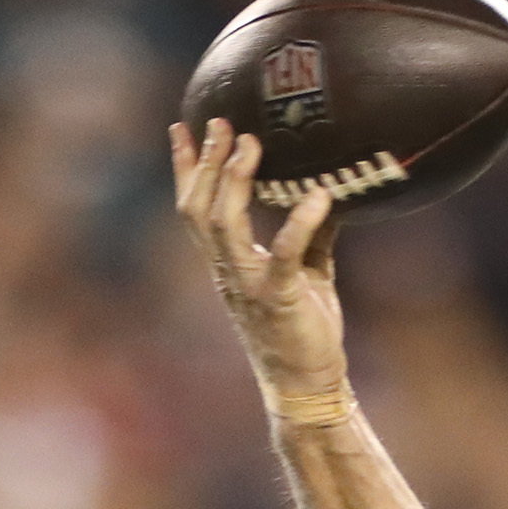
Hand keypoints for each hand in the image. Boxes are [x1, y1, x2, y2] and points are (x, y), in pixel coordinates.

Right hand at [169, 119, 345, 402]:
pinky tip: (319, 198)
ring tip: (251, 145)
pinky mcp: (279, 299)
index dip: (186, 168)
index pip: (195, 208)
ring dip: (234, 181)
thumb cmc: (305, 331)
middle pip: (199, 208)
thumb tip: (325, 193)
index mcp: (228, 265)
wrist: (307, 385)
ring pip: (223, 224)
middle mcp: (228, 272)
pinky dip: (299, 223)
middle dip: (208, 162)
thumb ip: (309, 238)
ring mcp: (249, 286)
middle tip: (221, 123)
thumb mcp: (307, 274)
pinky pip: (283, 255)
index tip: (182, 128)